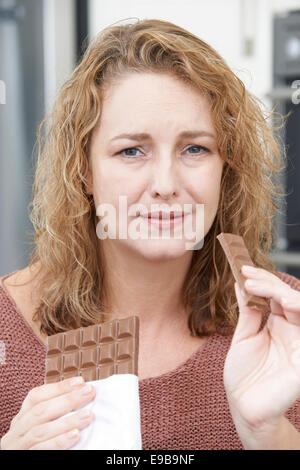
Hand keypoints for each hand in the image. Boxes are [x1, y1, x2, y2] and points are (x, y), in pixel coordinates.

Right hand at [0, 377, 95, 449]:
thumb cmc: (39, 444)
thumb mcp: (41, 426)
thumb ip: (56, 414)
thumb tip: (82, 396)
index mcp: (22, 418)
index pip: (36, 396)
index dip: (58, 388)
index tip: (80, 382)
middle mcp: (17, 430)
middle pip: (41, 411)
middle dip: (67, 400)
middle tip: (89, 392)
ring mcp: (20, 446)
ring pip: (41, 430)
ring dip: (67, 421)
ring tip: (88, 415)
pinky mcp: (26, 457)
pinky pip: (41, 449)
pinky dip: (59, 441)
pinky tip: (75, 435)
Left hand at [224, 266, 299, 436]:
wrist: (244, 408)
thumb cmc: (244, 375)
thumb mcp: (243, 337)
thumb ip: (248, 312)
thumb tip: (242, 284)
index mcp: (278, 325)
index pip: (276, 295)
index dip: (262, 280)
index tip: (243, 269)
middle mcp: (292, 331)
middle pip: (289, 297)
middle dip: (268, 283)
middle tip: (248, 275)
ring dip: (284, 293)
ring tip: (260, 286)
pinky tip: (285, 304)